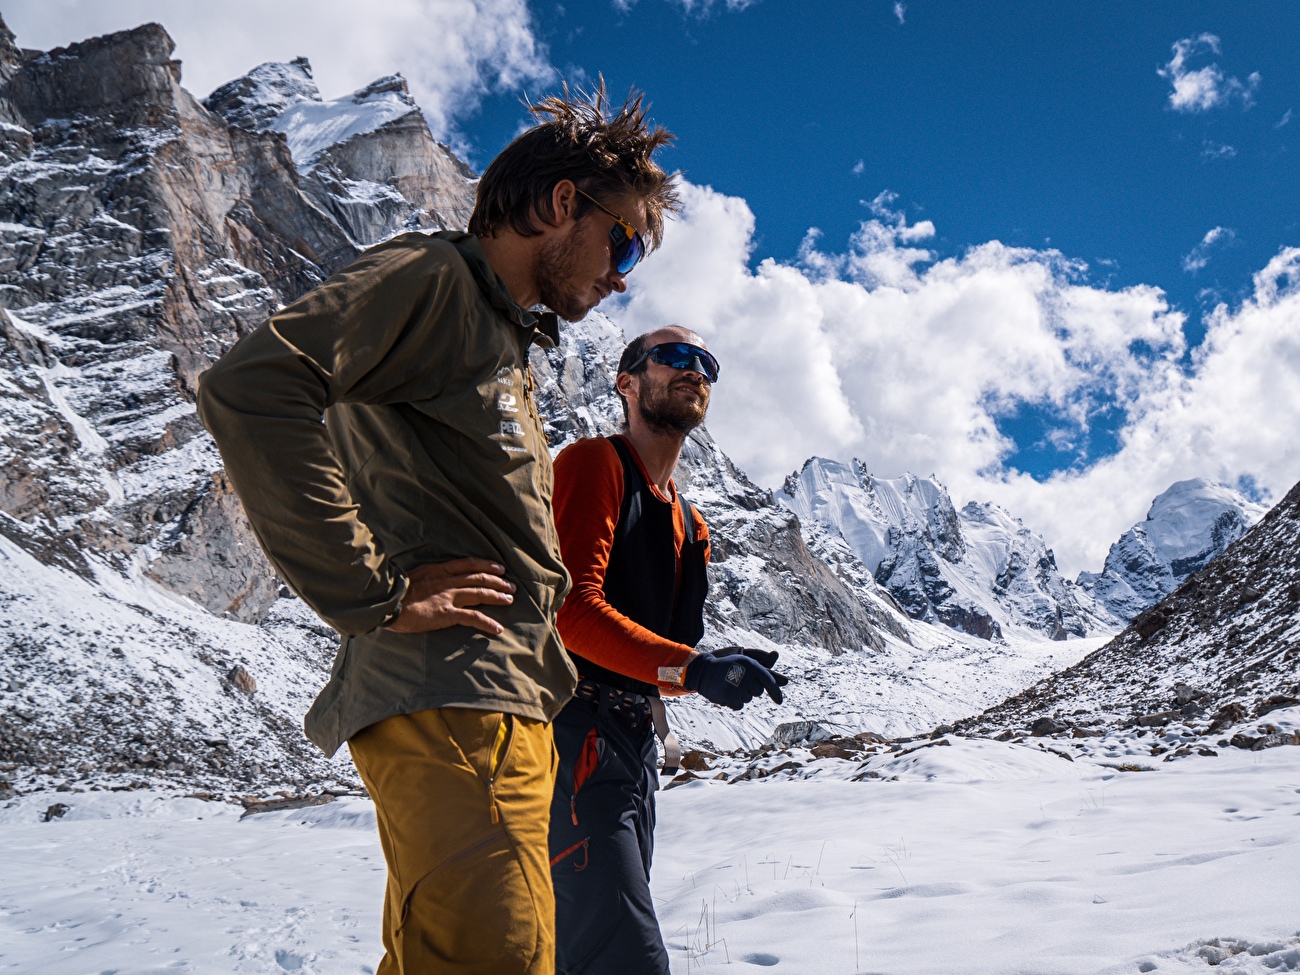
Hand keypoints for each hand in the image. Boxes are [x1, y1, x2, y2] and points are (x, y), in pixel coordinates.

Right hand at [386, 558, 514, 634]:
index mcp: (439, 569)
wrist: (386, 602)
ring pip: (480, 594)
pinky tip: (497, 628)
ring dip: (497, 596)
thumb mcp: (414, 575)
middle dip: (498, 581)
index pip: (469, 564)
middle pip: (479, 578)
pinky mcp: (446, 614)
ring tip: (510, 600)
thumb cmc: (395, 591)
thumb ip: (430, 576)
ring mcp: (448, 597)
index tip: (500, 568)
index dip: (487, 565)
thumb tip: (436, 578)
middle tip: (511, 586)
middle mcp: (447, 581)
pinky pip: (472, 617)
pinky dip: (487, 623)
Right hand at [684, 652, 783, 710]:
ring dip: (741, 695)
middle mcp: (746, 675)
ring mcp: (737, 686)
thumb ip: (766, 672)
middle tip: (738, 682)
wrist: (705, 671)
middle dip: (750, 689)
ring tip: (730, 686)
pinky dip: (734, 702)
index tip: (779, 702)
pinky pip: (739, 705)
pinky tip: (727, 694)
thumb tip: (787, 681)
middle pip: (758, 692)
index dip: (775, 692)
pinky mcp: (729, 696)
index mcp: (752, 664)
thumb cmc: (729, 667)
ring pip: (748, 699)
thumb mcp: (747, 664)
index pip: (769, 681)